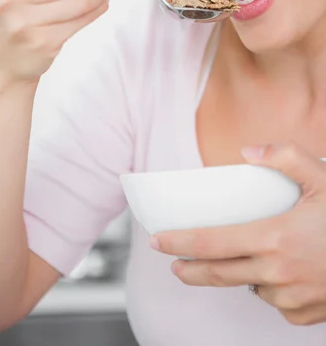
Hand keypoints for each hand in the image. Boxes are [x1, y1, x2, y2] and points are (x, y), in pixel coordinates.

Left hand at [149, 143, 325, 325]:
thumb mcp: (322, 176)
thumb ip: (284, 157)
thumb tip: (249, 151)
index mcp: (276, 236)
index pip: (214, 242)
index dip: (181, 242)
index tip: (158, 242)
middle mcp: (279, 272)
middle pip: (220, 274)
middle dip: (192, 270)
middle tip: (176, 265)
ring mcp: (292, 297)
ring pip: (251, 287)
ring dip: (243, 274)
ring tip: (253, 255)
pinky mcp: (305, 315)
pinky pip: (276, 302)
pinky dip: (272, 287)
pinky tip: (285, 271)